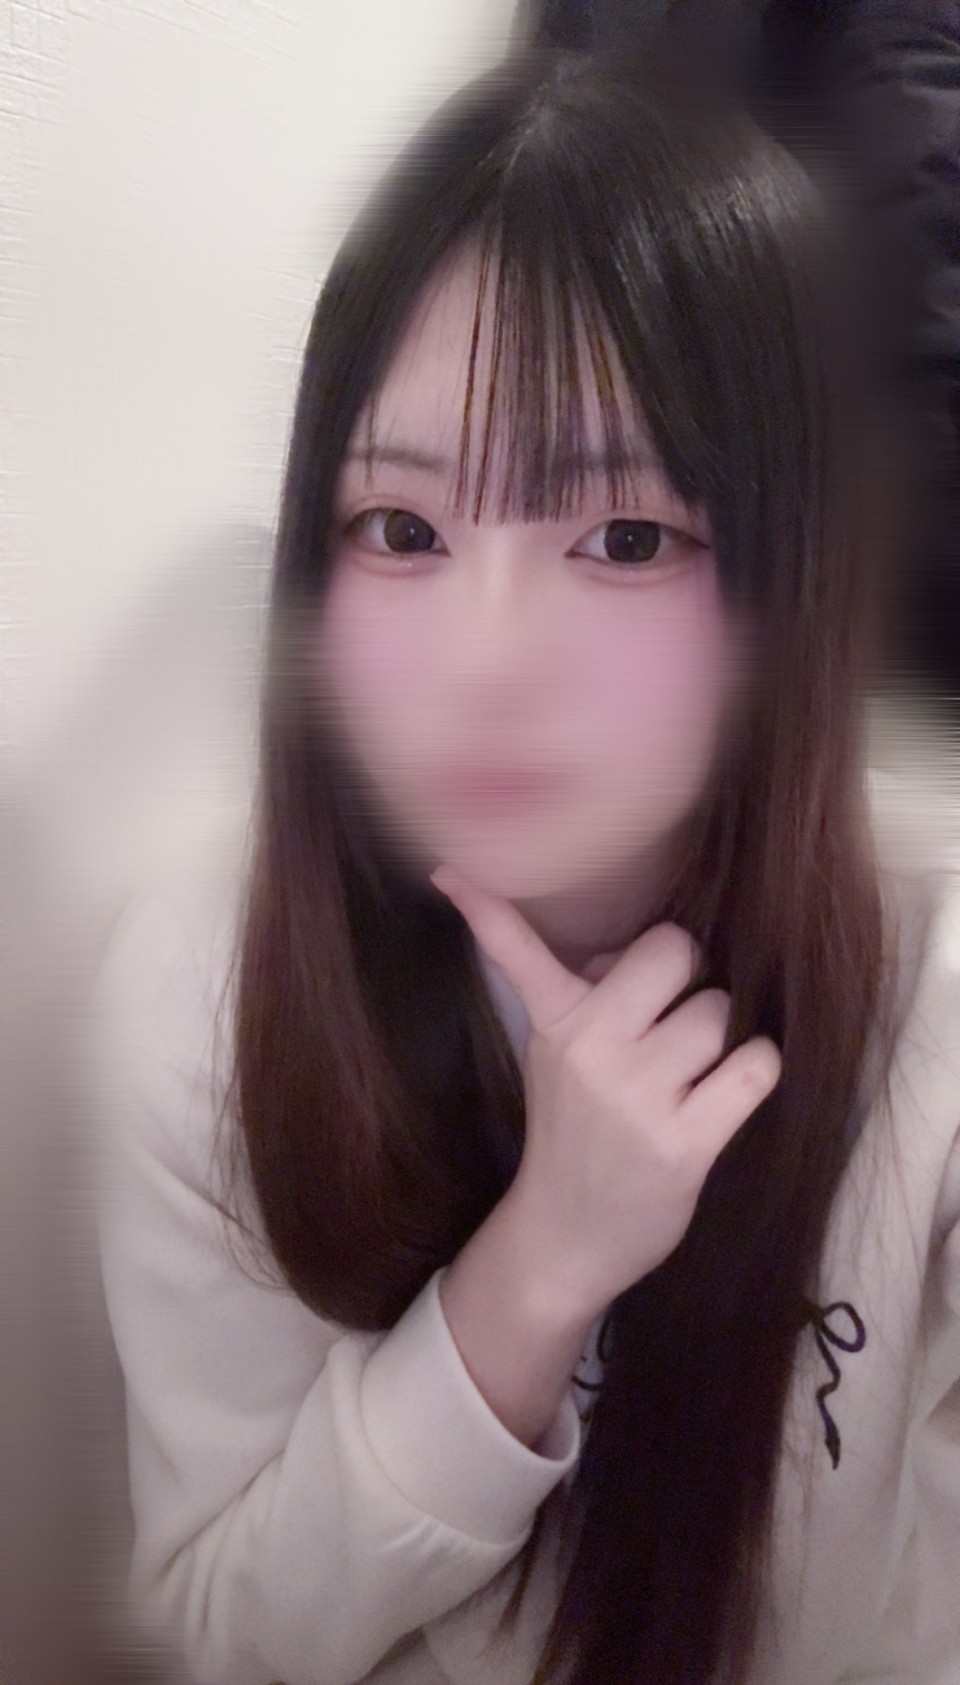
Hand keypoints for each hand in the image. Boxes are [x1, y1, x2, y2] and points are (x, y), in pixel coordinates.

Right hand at [430, 864, 781, 1320]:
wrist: (567, 1239)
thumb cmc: (577, 1133)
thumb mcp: (557, 1058)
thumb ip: (590, 998)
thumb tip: (639, 950)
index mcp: (556, 1025)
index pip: (517, 954)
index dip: (486, 909)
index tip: (449, 869)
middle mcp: (592, 1052)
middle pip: (674, 950)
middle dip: (687, 974)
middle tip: (672, 1014)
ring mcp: (638, 1097)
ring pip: (720, 1011)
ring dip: (720, 1037)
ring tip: (691, 1074)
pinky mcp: (685, 1142)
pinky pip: (755, 1067)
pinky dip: (754, 1071)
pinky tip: (727, 1093)